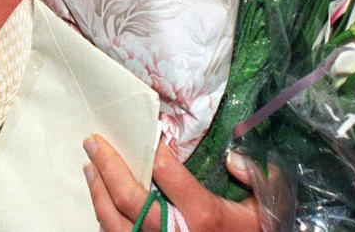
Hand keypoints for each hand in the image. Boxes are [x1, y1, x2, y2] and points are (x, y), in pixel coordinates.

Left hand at [83, 135, 289, 231]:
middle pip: (129, 198)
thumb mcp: (266, 206)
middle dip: (107, 165)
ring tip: (89, 167)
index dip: (153, 148)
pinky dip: (103, 218)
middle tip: (92, 141)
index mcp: (203, 216)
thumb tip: (230, 157)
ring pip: (115, 223)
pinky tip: (99, 199)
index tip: (145, 131)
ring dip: (97, 192)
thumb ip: (254, 176)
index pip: (167, 172)